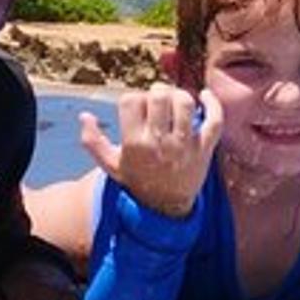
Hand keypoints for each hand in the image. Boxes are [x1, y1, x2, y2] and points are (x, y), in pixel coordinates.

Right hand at [78, 82, 223, 217]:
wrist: (164, 207)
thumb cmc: (137, 180)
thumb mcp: (110, 165)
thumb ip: (92, 141)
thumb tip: (84, 115)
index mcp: (134, 143)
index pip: (131, 100)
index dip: (133, 98)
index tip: (137, 109)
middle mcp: (160, 142)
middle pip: (159, 96)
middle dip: (157, 92)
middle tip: (157, 102)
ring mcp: (184, 145)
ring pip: (185, 103)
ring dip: (180, 96)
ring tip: (175, 103)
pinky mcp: (204, 149)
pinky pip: (215, 120)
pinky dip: (213, 103)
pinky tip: (205, 96)